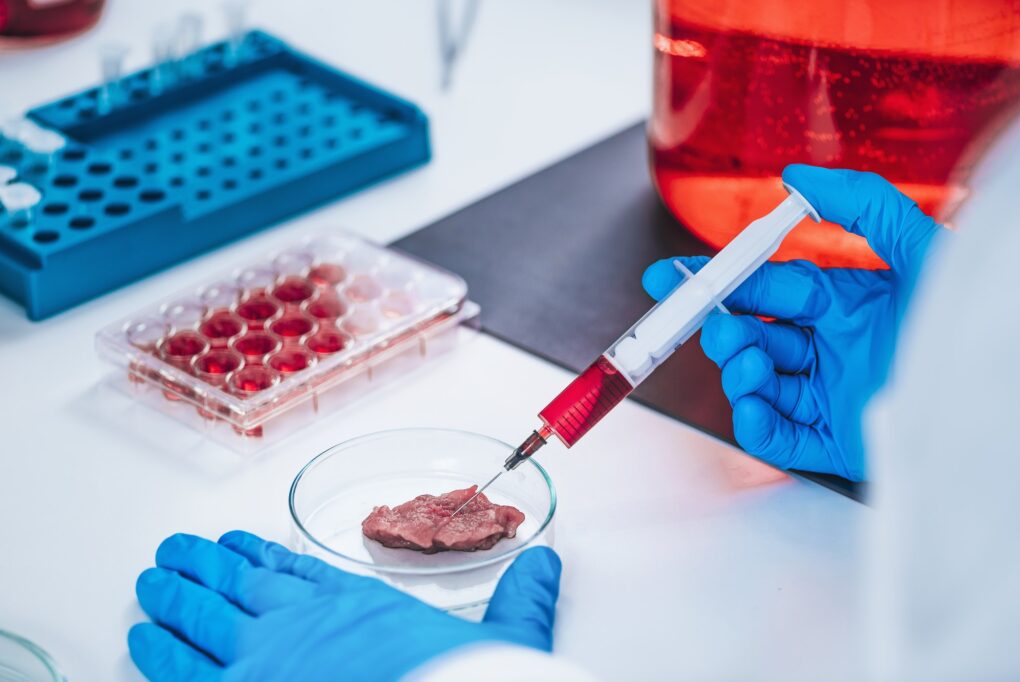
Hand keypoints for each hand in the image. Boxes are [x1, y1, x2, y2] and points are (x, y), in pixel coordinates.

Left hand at [128, 531, 560, 681]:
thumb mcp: (502, 640)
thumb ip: (520, 601)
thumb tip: (548, 566)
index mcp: (356, 609)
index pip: (298, 571)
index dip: (262, 554)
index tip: (238, 542)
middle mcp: (303, 629)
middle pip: (237, 587)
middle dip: (201, 568)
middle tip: (173, 553)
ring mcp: (264, 666)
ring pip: (201, 623)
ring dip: (172, 601)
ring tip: (150, 585)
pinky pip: (184, 676)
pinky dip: (159, 658)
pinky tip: (139, 645)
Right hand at [642, 165, 941, 480]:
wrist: (996, 396)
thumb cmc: (969, 322)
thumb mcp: (922, 248)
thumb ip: (861, 204)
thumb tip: (798, 178)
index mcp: (846, 303)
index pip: (769, 289)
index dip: (721, 282)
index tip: (676, 278)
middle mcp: (834, 349)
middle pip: (756, 338)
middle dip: (727, 332)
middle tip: (721, 329)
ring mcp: (833, 397)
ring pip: (760, 386)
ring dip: (739, 375)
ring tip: (750, 366)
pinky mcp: (837, 444)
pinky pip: (780, 438)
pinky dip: (756, 427)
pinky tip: (755, 407)